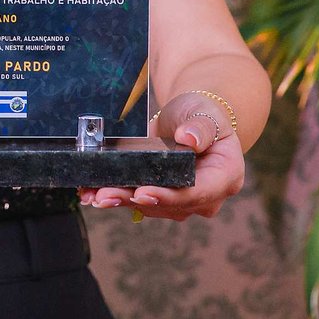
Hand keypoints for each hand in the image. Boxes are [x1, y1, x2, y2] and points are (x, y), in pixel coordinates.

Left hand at [78, 92, 245, 220]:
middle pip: (169, 204)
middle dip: (135, 199)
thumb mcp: (204, 112)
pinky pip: (139, 200)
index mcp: (226, 177)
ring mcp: (184, 201)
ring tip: (93, 194)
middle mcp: (206, 196)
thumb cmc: (202, 114)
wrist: (190, 118)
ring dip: (121, 200)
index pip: (196, 192)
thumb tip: (189, 140)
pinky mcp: (163, 198)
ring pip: (150, 206)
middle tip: (105, 195)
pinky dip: (117, 196)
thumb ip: (200, 127)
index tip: (142, 192)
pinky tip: (92, 193)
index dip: (168, 196)